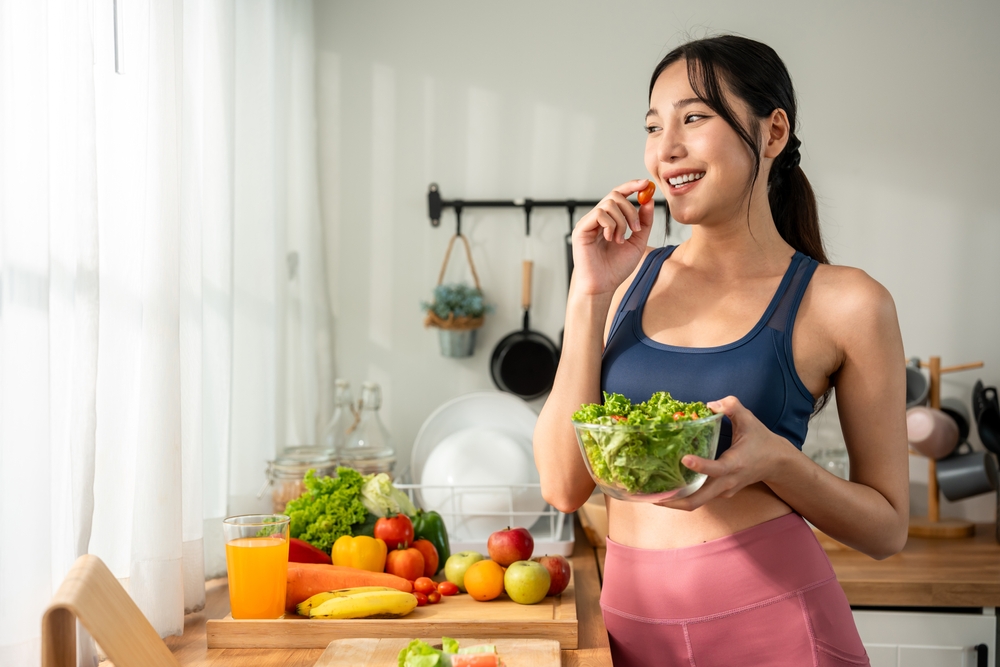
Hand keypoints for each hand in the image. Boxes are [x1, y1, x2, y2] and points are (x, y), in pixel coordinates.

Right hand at [570, 179, 654, 295]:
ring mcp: (588, 222)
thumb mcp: (638, 242)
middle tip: (636, 228)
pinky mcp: (581, 228)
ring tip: (620, 239)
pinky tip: (610, 239)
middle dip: (630, 209)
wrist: (603, 285)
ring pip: (609, 203)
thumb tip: (648, 202)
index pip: (619, 195)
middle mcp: (598, 219)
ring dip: (621, 221)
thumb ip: (644, 222)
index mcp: (610, 220)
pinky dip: (610, 225)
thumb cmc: (616, 268)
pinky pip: (599, 213)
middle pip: (615, 195)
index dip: (631, 186)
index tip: (645, 184)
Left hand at [654, 396, 791, 510]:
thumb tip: (710, 404)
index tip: (683, 458)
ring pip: (696, 503)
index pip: (716, 469)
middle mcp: (727, 482)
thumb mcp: (749, 419)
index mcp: (734, 464)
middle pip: (698, 501)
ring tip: (651, 495)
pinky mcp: (721, 493)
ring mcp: (723, 491)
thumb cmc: (761, 440)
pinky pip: (699, 498)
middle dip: (674, 501)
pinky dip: (682, 496)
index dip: (700, 466)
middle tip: (652, 496)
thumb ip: (731, 406)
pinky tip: (666, 489)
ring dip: (675, 502)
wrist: (777, 463)